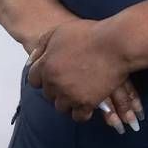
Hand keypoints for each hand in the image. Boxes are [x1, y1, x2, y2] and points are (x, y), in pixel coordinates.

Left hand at [26, 18, 142, 130]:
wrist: (116, 44)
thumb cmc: (90, 34)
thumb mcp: (60, 31)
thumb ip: (42, 45)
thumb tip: (32, 60)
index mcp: (46, 64)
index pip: (34, 80)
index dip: (44, 77)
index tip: (54, 74)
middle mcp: (54, 82)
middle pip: (48, 94)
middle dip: (57, 89)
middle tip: (70, 80)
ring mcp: (69, 94)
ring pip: (61, 107)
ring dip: (68, 101)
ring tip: (79, 91)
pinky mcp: (85, 103)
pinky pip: (78, 116)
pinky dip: (82, 111)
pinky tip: (88, 102)